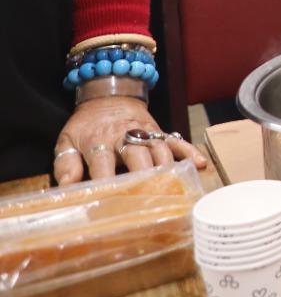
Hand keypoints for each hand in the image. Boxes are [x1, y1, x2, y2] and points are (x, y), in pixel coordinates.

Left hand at [53, 96, 209, 184]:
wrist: (108, 96)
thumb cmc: (86, 126)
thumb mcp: (66, 141)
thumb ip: (66, 165)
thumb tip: (68, 188)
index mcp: (99, 140)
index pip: (102, 162)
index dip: (106, 181)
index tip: (109, 199)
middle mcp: (125, 136)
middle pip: (137, 155)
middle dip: (143, 176)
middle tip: (147, 198)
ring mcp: (146, 133)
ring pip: (159, 150)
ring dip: (165, 168)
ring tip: (172, 189)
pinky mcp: (160, 131)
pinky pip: (177, 140)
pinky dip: (189, 151)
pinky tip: (199, 164)